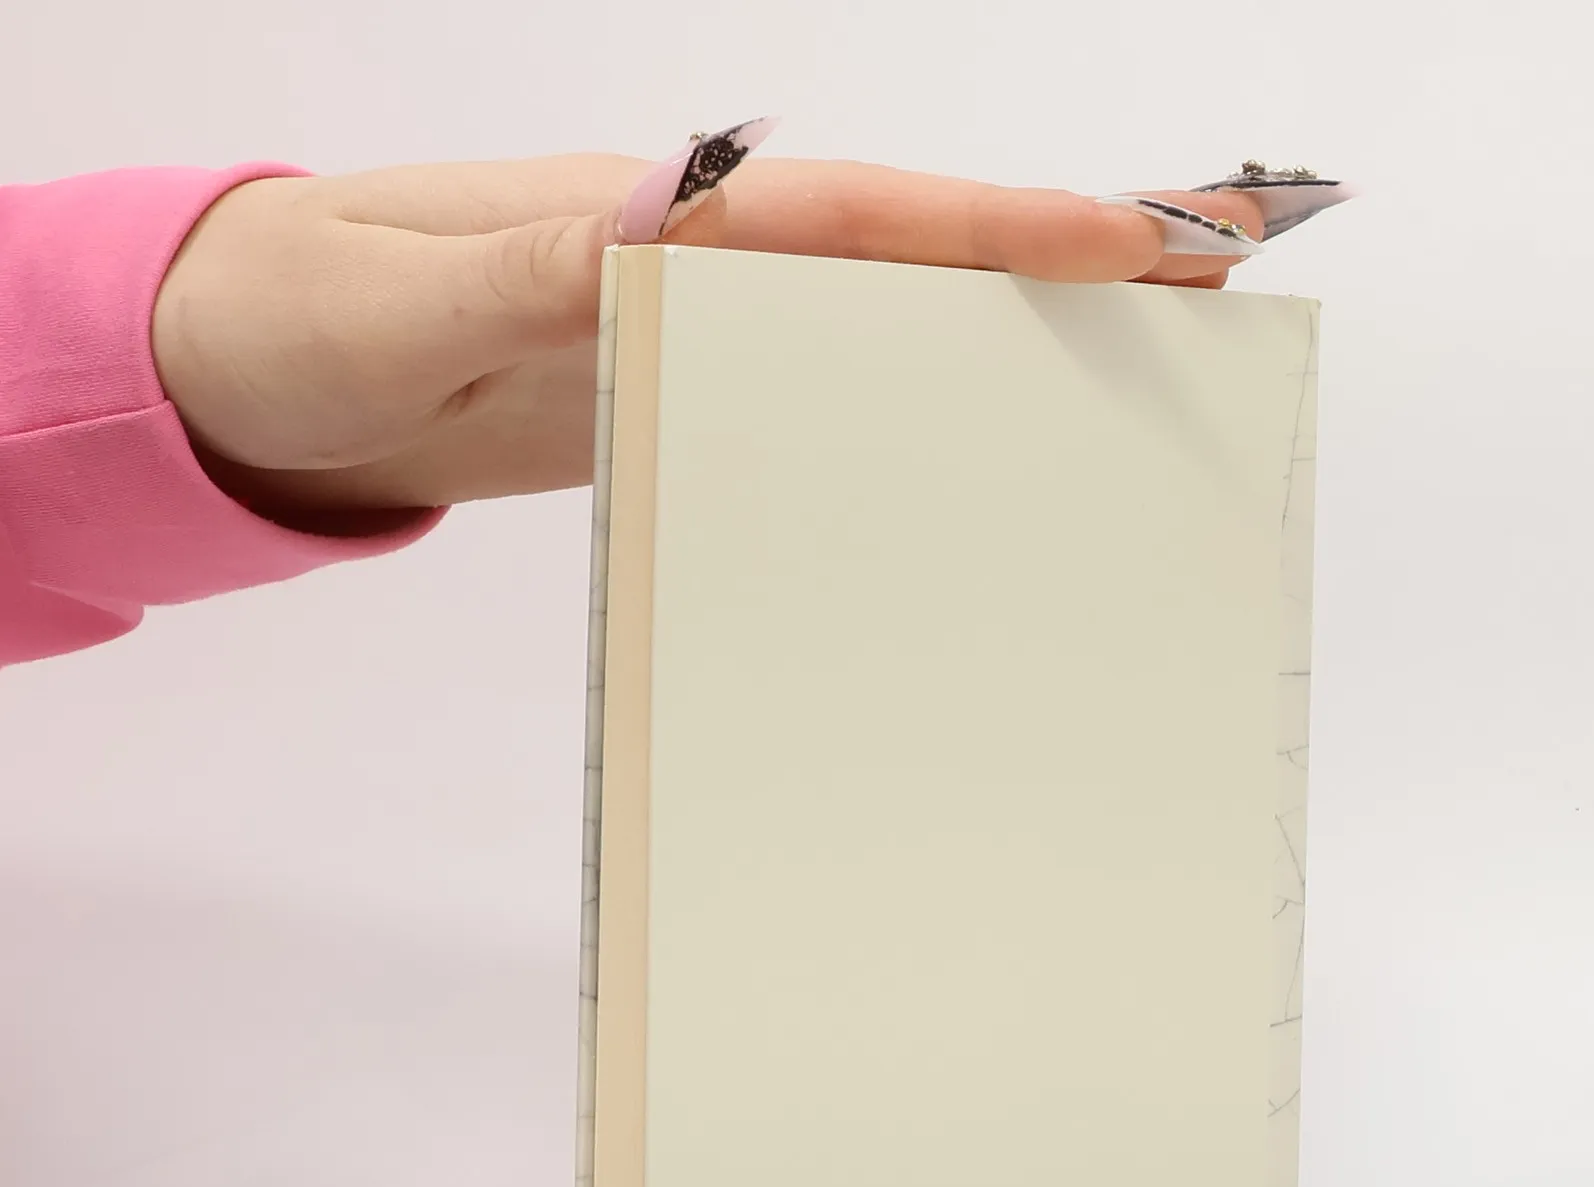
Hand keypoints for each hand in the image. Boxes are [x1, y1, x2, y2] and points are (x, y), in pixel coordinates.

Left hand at [151, 154, 1267, 522]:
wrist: (255, 369)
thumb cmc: (303, 316)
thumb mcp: (399, 299)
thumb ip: (527, 272)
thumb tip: (665, 232)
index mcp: (650, 221)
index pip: (856, 220)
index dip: (999, 229)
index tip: (1138, 242)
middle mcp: (697, 263)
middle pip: (912, 253)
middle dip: (1068, 260)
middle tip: (1224, 273)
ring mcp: (697, 331)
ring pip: (887, 323)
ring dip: (1016, 335)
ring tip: (1153, 363)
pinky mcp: (680, 395)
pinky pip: (827, 396)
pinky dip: (923, 404)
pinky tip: (983, 446)